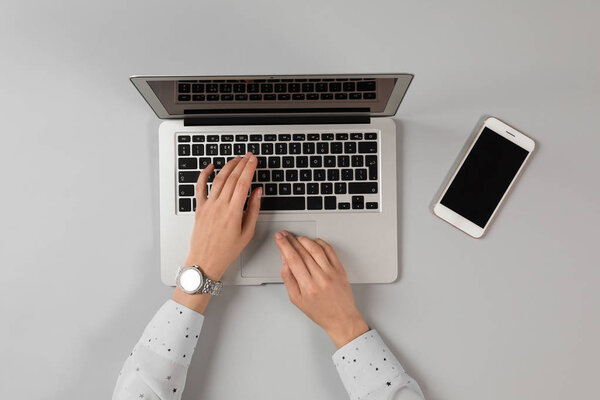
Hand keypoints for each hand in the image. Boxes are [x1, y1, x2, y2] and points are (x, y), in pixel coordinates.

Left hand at [173, 153, 261, 313]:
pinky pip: (200, 187)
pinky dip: (205, 174)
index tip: (254, 160)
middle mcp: (219, 206)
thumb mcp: (247, 232)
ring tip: (236, 159)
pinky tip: (211, 166)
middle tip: (248, 156)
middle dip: (241, 164)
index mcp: (233, 212)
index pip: (243, 183)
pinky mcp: (199, 208)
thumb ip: (253, 210)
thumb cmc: (226, 251)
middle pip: (232, 178)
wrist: (205, 261)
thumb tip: (258, 192)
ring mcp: (208, 206)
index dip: (249, 168)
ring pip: (218, 179)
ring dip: (228, 166)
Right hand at [274, 231, 368, 347]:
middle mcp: (320, 278)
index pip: (292, 259)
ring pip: (315, 248)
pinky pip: (329, 250)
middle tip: (285, 235)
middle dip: (291, 240)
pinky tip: (313, 241)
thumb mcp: (296, 300)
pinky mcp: (340, 269)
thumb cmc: (320, 311)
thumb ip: (288, 279)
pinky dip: (320, 242)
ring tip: (297, 237)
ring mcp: (331, 272)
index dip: (284, 245)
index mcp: (307, 287)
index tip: (279, 238)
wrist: (341, 318)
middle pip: (302, 252)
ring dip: (304, 239)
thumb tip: (285, 261)